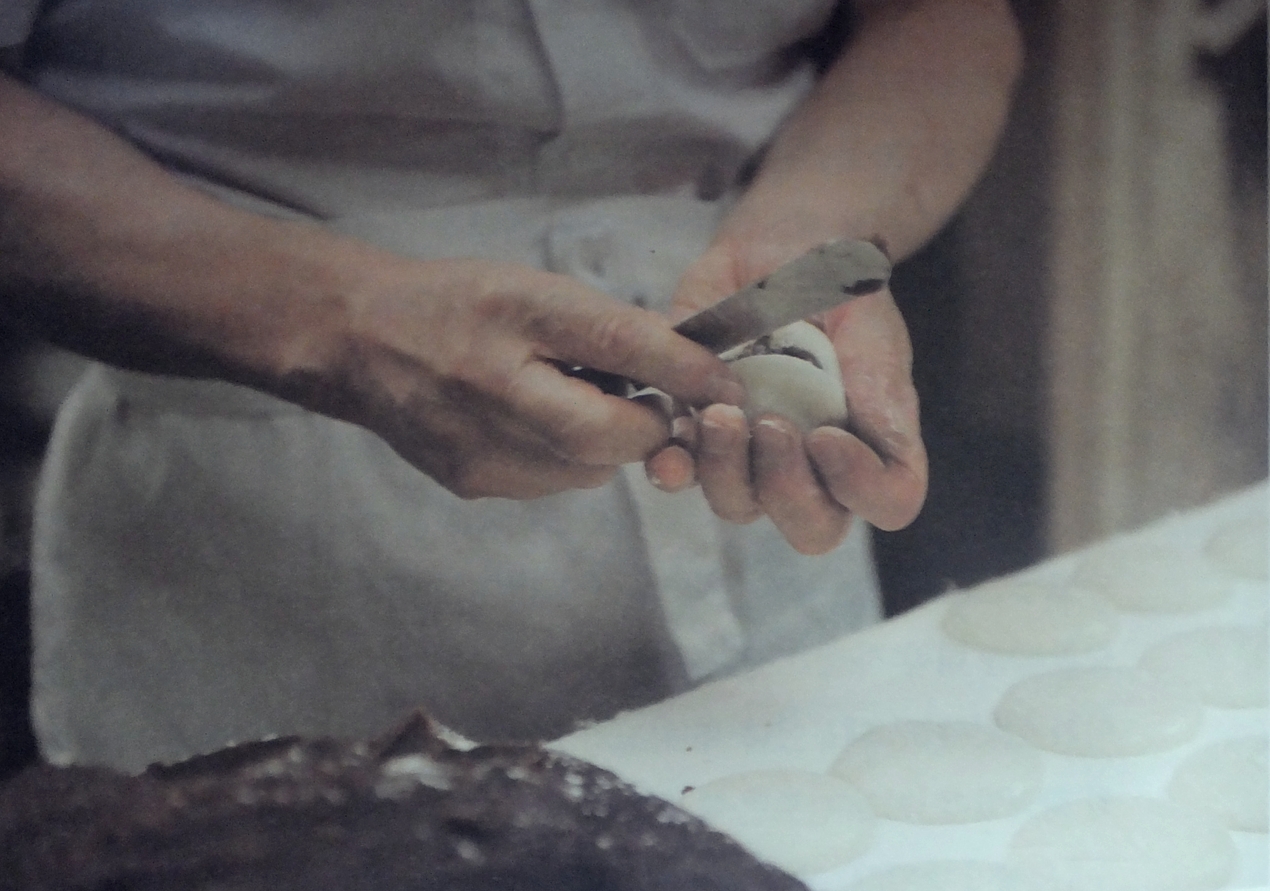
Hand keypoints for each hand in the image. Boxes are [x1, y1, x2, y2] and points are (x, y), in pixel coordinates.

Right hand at [291, 254, 742, 499]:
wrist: (361, 343)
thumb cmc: (456, 304)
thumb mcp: (533, 290)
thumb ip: (611, 327)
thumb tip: (692, 363)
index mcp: (511, 325)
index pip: (619, 350)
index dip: (683, 372)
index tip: (725, 384)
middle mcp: (493, 398)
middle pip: (610, 437)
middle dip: (643, 421)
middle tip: (643, 393)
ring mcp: (480, 455)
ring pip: (587, 469)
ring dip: (603, 440)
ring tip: (570, 399)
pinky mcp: (474, 485)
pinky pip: (552, 481)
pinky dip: (565, 456)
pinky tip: (537, 423)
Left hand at [645, 240, 927, 553]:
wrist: (772, 250)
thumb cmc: (830, 281)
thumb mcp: (864, 311)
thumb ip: (875, 370)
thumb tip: (879, 433)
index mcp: (872, 436)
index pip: (889, 501)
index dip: (861, 487)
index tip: (826, 436)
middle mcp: (816, 463)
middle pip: (812, 527)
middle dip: (787, 489)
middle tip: (771, 426)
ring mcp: (755, 458)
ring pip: (742, 508)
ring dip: (727, 472)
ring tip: (719, 413)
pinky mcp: (700, 438)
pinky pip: (683, 476)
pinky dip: (674, 467)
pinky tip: (671, 442)